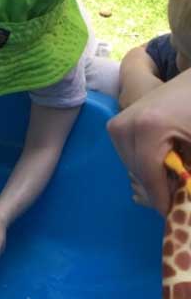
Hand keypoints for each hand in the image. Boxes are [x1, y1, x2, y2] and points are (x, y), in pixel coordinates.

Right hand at [107, 70, 190, 215]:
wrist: (189, 82)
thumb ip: (189, 173)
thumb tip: (181, 199)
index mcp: (147, 128)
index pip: (149, 174)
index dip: (161, 199)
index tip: (172, 216)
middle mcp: (124, 126)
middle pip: (137, 172)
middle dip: (157, 188)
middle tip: (177, 195)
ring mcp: (116, 125)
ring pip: (131, 165)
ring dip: (150, 176)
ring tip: (173, 174)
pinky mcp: (115, 125)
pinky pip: (128, 155)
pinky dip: (145, 164)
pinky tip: (163, 161)